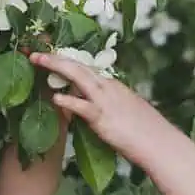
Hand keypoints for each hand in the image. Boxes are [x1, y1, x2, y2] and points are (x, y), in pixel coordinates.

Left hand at [29, 51, 167, 163]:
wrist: (160, 142)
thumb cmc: (145, 130)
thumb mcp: (125, 110)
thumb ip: (106, 104)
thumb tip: (90, 105)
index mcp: (112, 85)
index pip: (86, 67)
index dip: (66, 60)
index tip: (50, 55)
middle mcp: (108, 87)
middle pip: (79, 65)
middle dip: (55, 57)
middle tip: (35, 52)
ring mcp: (106, 101)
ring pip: (78, 77)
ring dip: (56, 66)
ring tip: (37, 60)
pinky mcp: (103, 118)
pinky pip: (83, 106)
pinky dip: (68, 101)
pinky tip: (55, 98)